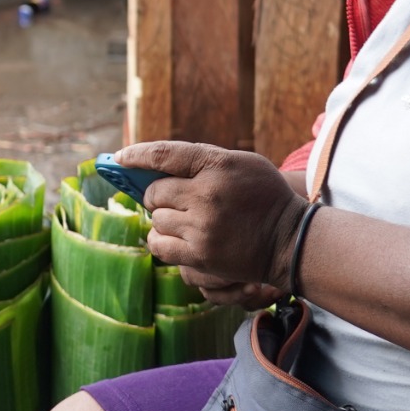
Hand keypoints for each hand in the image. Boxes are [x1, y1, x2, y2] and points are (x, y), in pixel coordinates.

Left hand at [114, 141, 306, 305]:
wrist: (290, 240)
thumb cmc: (264, 196)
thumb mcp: (242, 163)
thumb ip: (202, 160)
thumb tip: (156, 164)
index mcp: (217, 166)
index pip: (164, 155)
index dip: (136, 155)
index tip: (119, 158)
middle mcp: (206, 195)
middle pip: (155, 192)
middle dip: (156, 195)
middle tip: (170, 198)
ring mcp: (201, 227)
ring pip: (156, 219)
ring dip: (163, 219)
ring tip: (184, 219)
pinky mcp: (199, 255)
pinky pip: (159, 245)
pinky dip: (161, 240)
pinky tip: (173, 236)